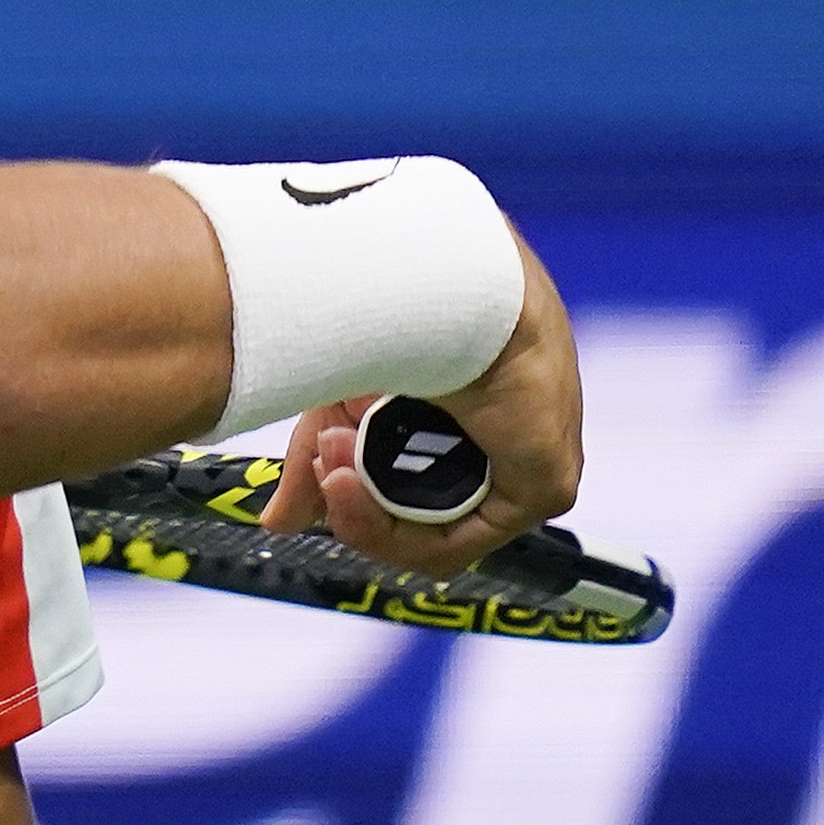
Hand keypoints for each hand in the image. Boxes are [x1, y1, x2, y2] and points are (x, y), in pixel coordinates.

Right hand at [264, 236, 581, 574]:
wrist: (442, 282)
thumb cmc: (401, 314)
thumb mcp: (342, 401)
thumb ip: (318, 465)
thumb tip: (279, 521)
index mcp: (476, 417)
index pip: (416, 492)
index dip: (358, 495)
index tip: (317, 464)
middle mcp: (508, 444)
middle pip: (421, 519)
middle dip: (357, 503)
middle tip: (321, 466)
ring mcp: (530, 468)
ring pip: (436, 538)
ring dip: (366, 516)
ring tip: (332, 466)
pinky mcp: (544, 485)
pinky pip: (460, 542)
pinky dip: (394, 531)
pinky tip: (352, 491)